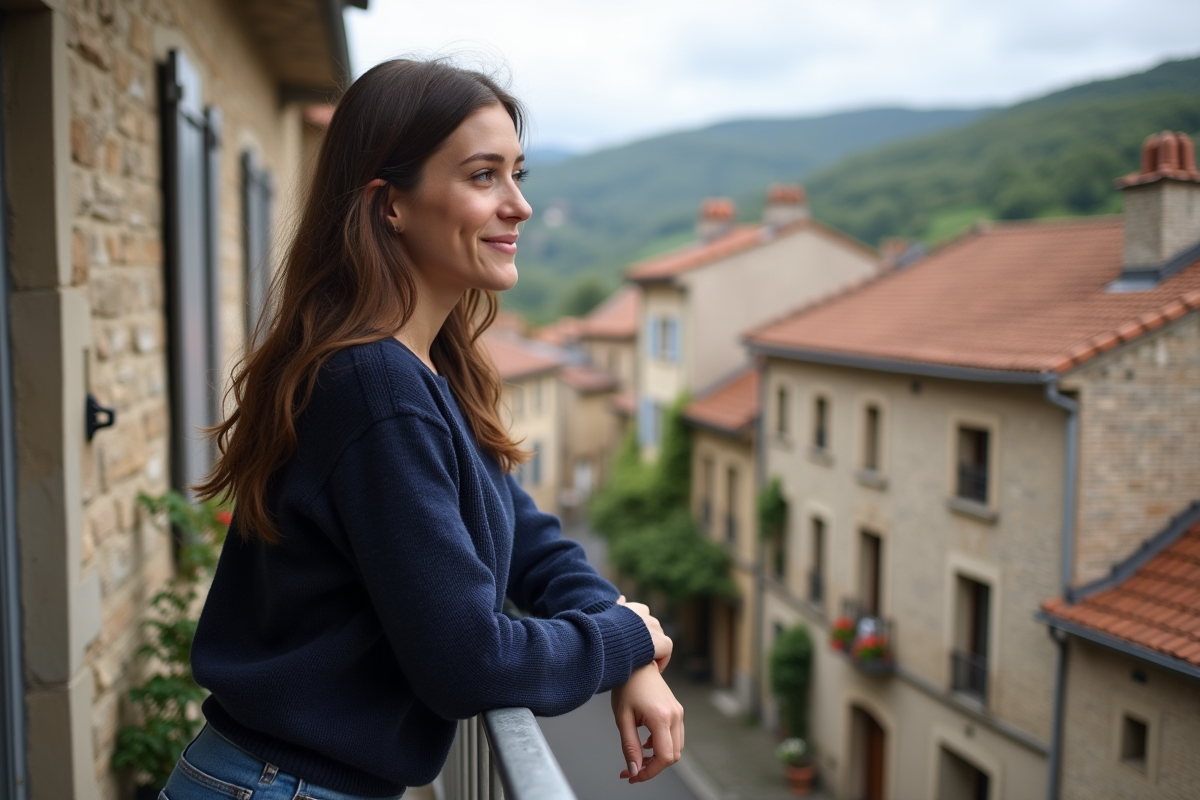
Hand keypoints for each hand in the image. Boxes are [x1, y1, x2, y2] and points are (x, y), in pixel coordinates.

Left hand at [610, 664, 684, 783]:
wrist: (637, 663)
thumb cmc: (627, 686)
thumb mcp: (623, 719)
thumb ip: (630, 747)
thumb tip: (635, 770)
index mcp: (662, 717)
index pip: (664, 757)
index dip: (650, 772)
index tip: (633, 776)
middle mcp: (675, 716)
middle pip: (672, 756)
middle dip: (653, 767)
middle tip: (631, 770)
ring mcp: (678, 713)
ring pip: (676, 748)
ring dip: (658, 758)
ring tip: (637, 758)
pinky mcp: (677, 711)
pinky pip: (675, 737)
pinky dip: (662, 746)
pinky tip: (645, 745)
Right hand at [616, 596, 671, 670]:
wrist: (613, 641)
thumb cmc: (605, 631)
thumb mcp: (609, 616)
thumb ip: (617, 607)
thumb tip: (622, 598)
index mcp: (636, 609)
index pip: (641, 619)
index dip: (636, 633)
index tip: (628, 643)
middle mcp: (649, 617)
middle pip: (650, 631)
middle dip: (645, 642)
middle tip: (634, 655)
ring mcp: (657, 629)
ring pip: (658, 641)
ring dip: (652, 651)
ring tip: (642, 662)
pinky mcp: (664, 642)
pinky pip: (666, 652)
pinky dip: (661, 660)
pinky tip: (650, 667)